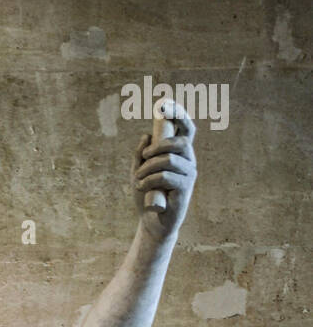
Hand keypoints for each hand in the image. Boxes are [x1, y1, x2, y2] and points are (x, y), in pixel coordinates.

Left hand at [133, 99, 196, 240]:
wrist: (152, 221)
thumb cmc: (147, 195)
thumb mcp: (138, 171)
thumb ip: (141, 154)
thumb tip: (146, 135)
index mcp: (180, 152)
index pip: (186, 129)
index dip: (179, 114)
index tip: (166, 104)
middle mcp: (188, 161)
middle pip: (179, 142)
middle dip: (159, 145)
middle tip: (144, 156)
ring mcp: (189, 175)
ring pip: (169, 160)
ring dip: (148, 167)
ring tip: (137, 179)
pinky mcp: (185, 189)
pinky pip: (166, 176)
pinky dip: (149, 179)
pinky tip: (141, 186)